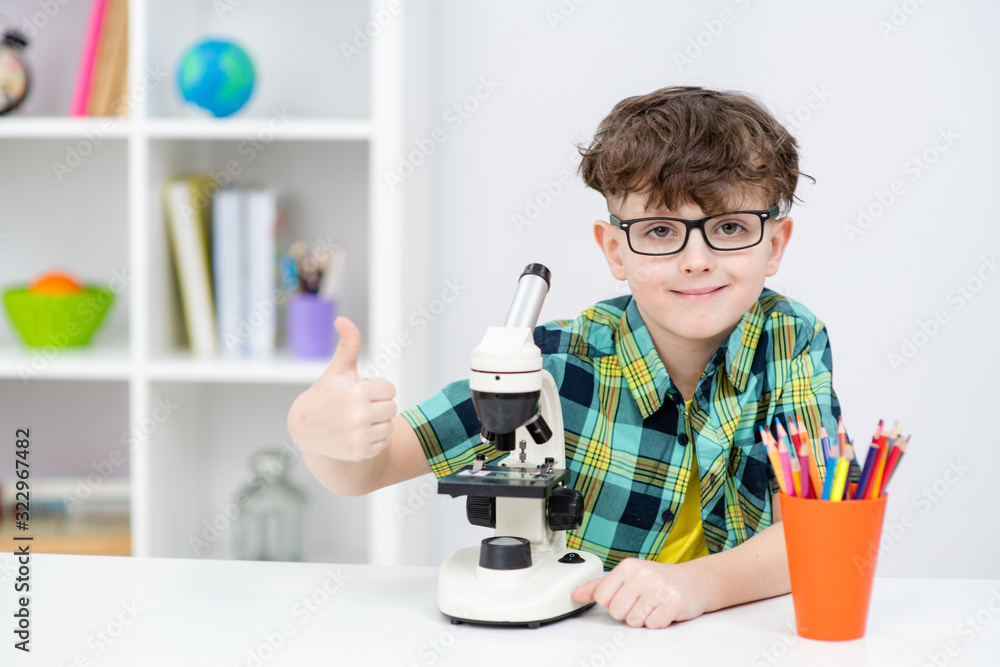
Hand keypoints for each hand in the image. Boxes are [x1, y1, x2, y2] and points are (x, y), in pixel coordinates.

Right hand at [287, 316, 396, 461]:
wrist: (304, 428)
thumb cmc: (326, 393)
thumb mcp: (337, 369)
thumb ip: (348, 344)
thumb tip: (342, 319)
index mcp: (357, 393)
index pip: (390, 389)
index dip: (376, 388)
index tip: (360, 390)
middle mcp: (358, 416)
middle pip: (392, 408)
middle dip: (378, 405)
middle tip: (358, 405)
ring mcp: (358, 437)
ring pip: (389, 426)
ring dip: (377, 422)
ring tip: (357, 420)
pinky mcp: (359, 453)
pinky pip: (382, 443)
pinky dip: (372, 439)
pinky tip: (355, 434)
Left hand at [572, 558, 710, 628]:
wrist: (694, 581)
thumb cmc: (658, 580)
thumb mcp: (628, 577)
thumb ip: (600, 586)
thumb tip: (576, 593)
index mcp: (628, 566)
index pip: (602, 597)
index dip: (613, 602)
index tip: (626, 595)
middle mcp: (643, 574)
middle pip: (617, 612)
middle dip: (628, 612)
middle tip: (642, 602)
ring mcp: (659, 588)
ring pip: (634, 621)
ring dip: (644, 618)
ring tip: (653, 605)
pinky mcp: (674, 603)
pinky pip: (653, 625)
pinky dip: (658, 622)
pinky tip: (664, 610)